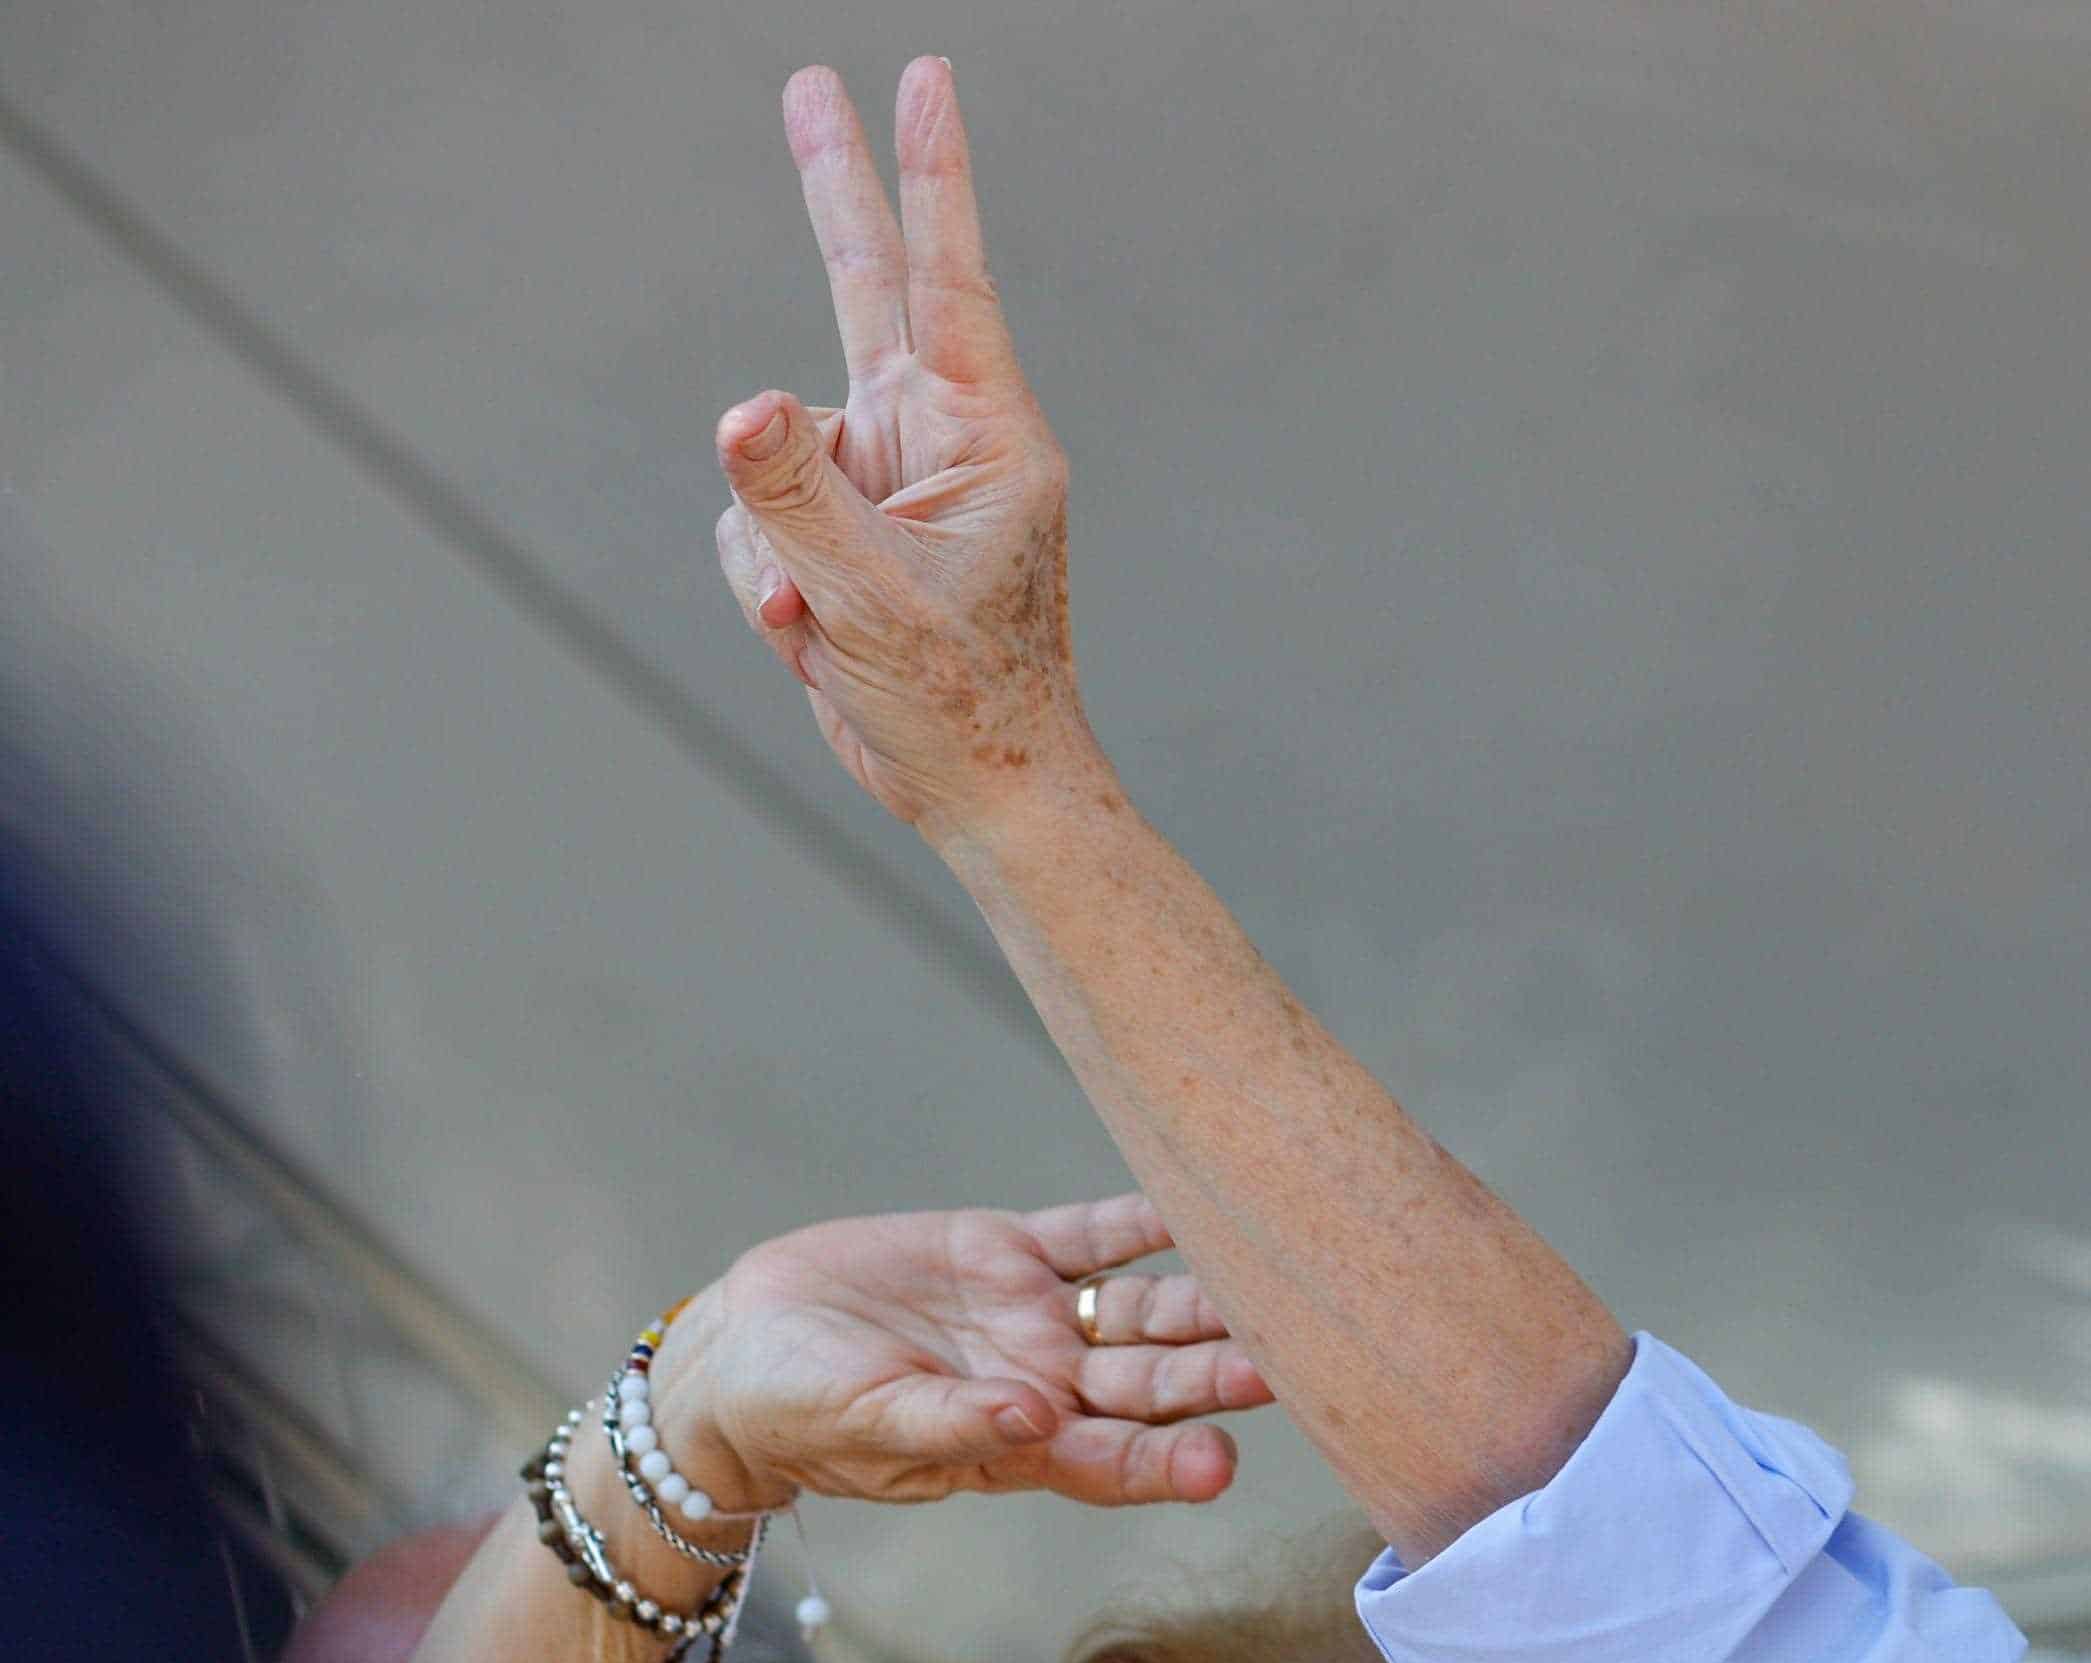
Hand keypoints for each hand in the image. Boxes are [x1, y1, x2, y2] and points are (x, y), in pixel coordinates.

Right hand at [645, 1196, 1270, 1514]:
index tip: (1220, 1464)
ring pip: (1144, 1308)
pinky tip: (1200, 1201)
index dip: (1170, 1463)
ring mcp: (1038, 1316)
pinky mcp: (1011, 1253)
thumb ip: (956, 1425)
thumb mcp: (869, 1425)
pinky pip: (1095, 1234)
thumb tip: (1034, 1421)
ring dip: (1205, 1298)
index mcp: (1023, 1445)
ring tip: (1269, 1279)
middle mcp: (1051, 1383)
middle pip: (1154, 1380)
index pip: (1117, 1460)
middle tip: (1286, 1364)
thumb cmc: (800, 1415)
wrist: (743, 1352)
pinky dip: (1145, 1219)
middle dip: (1218, 1373)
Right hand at [712, 60, 1094, 842]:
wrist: (978, 790)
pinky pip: (754, 525)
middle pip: (864, 288)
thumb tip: (743, 406)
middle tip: (810, 84)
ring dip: (773, 547)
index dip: (930, 174)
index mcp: (982, 436)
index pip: (947, 279)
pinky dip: (767, 587)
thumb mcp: (872, 600)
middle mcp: (931, 439)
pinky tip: (814, 640)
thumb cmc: (964, 701)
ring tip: (827, 620)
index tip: (925, 79)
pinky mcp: (839, 530)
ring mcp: (882, 481)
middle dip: (834, 186)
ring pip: (767, 455)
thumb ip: (796, 498)